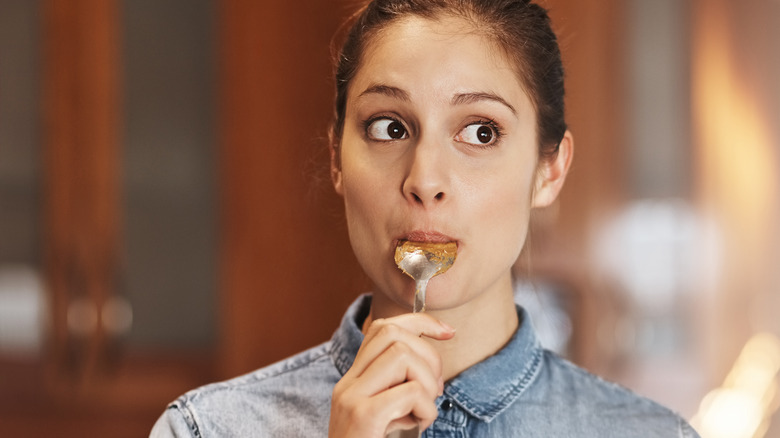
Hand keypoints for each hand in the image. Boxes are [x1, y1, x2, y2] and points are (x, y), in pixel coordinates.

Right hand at [328, 313, 455, 437]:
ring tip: (424, 411)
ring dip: (428, 383)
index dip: (420, 322)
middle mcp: (347, 385)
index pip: (382, 327)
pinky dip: (426, 409)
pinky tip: (419, 426)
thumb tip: (432, 357)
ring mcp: (352, 399)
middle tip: (433, 390)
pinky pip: (410, 392)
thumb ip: (400, 388)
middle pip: (394, 335)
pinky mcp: (363, 416)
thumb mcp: (389, 417)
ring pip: (403, 356)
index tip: (448, 332)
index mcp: (353, 381)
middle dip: (429, 356)